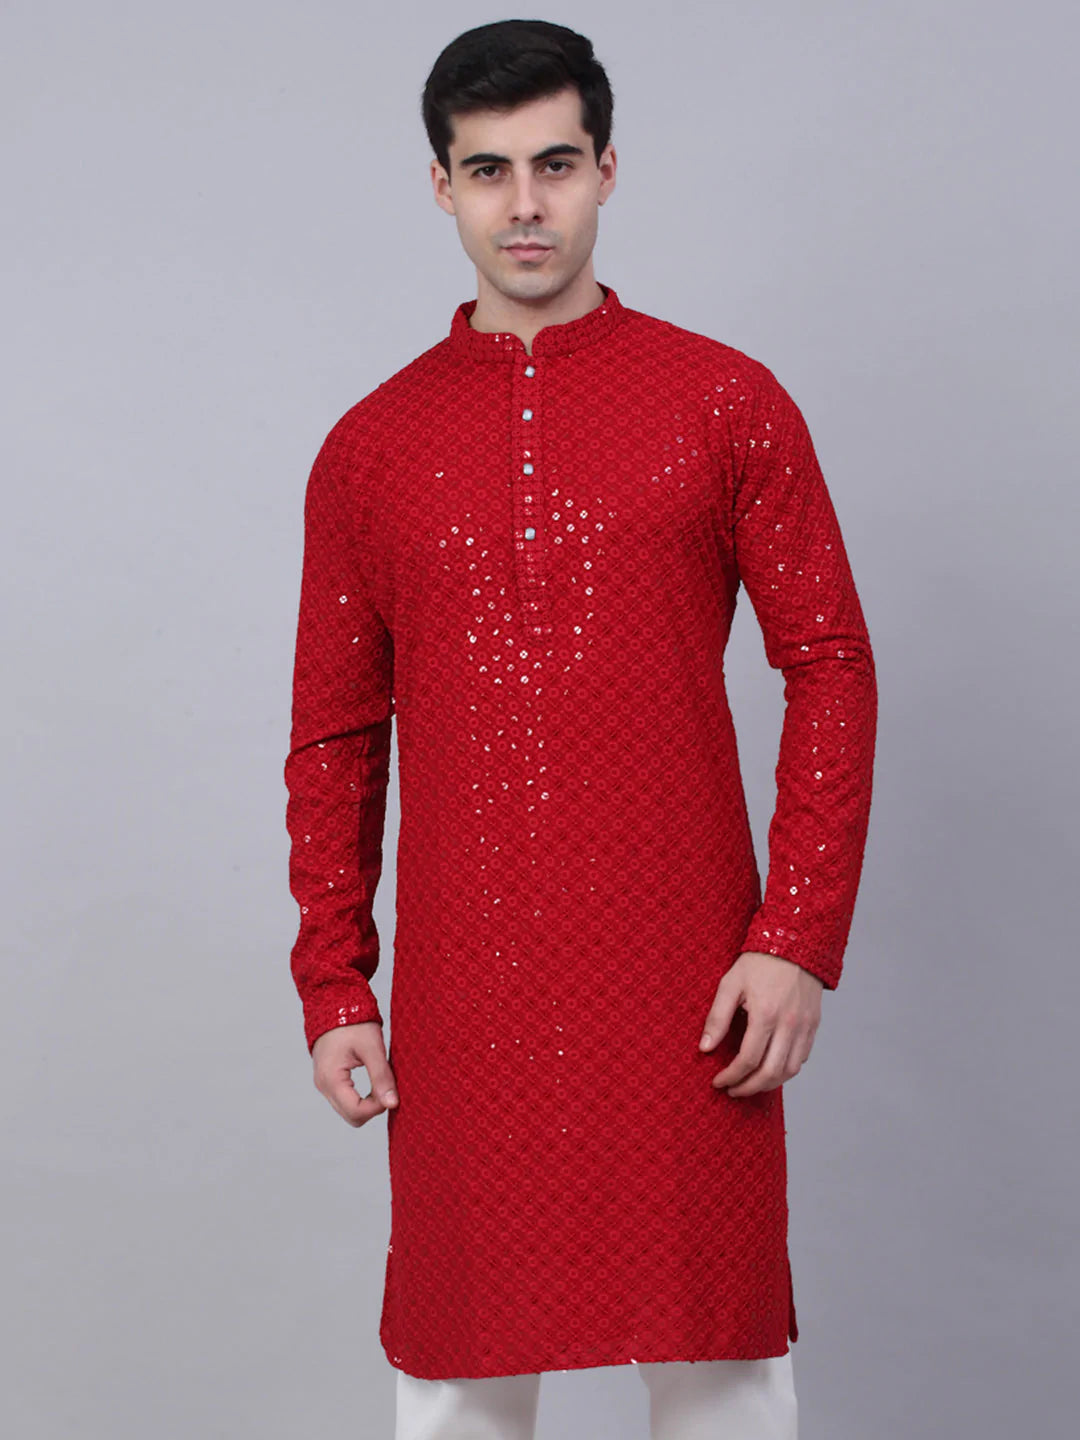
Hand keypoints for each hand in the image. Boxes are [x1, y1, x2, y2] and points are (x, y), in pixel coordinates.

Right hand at [311, 1022, 399, 1126]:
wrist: (334, 1003)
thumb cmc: (353, 1022)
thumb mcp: (372, 1047)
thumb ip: (381, 1076)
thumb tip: (393, 1104)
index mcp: (331, 1079)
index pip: (356, 1112)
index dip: (378, 1107)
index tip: (391, 1090)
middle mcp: (323, 1086)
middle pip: (351, 1116)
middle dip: (373, 1107)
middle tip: (387, 1086)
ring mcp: (323, 1084)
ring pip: (348, 1110)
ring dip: (367, 1103)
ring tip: (380, 1081)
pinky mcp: (328, 1080)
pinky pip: (345, 1099)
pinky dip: (360, 1097)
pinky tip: (372, 1081)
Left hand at [698, 951, 821, 1096]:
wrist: (794, 944)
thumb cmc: (758, 963)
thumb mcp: (730, 984)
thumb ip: (717, 1017)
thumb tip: (704, 1048)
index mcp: (766, 1014)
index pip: (748, 1060)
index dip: (731, 1076)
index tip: (718, 1081)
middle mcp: (789, 1025)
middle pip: (771, 1073)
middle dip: (749, 1088)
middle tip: (732, 1091)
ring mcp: (805, 1027)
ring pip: (790, 1071)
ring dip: (768, 1084)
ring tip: (750, 1084)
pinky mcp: (814, 1025)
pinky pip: (802, 1058)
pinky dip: (786, 1070)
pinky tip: (769, 1068)